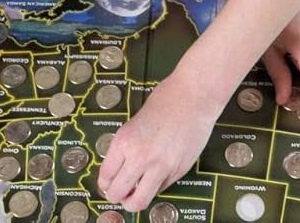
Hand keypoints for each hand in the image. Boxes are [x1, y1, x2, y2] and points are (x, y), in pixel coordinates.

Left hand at [99, 69, 223, 211]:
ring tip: (133, 195)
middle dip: (115, 196)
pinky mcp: (178, 171)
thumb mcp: (134, 121)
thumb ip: (126, 146)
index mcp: (124, 141)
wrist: (194, 96)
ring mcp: (160, 167)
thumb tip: (120, 168)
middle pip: (117, 193)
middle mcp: (140, 157)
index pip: (105, 175)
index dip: (104, 183)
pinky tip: (154, 177)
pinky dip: (154, 188)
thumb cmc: (166, 100)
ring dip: (132, 201)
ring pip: (139, 201)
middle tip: (118, 192)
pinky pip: (160, 190)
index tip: (107, 183)